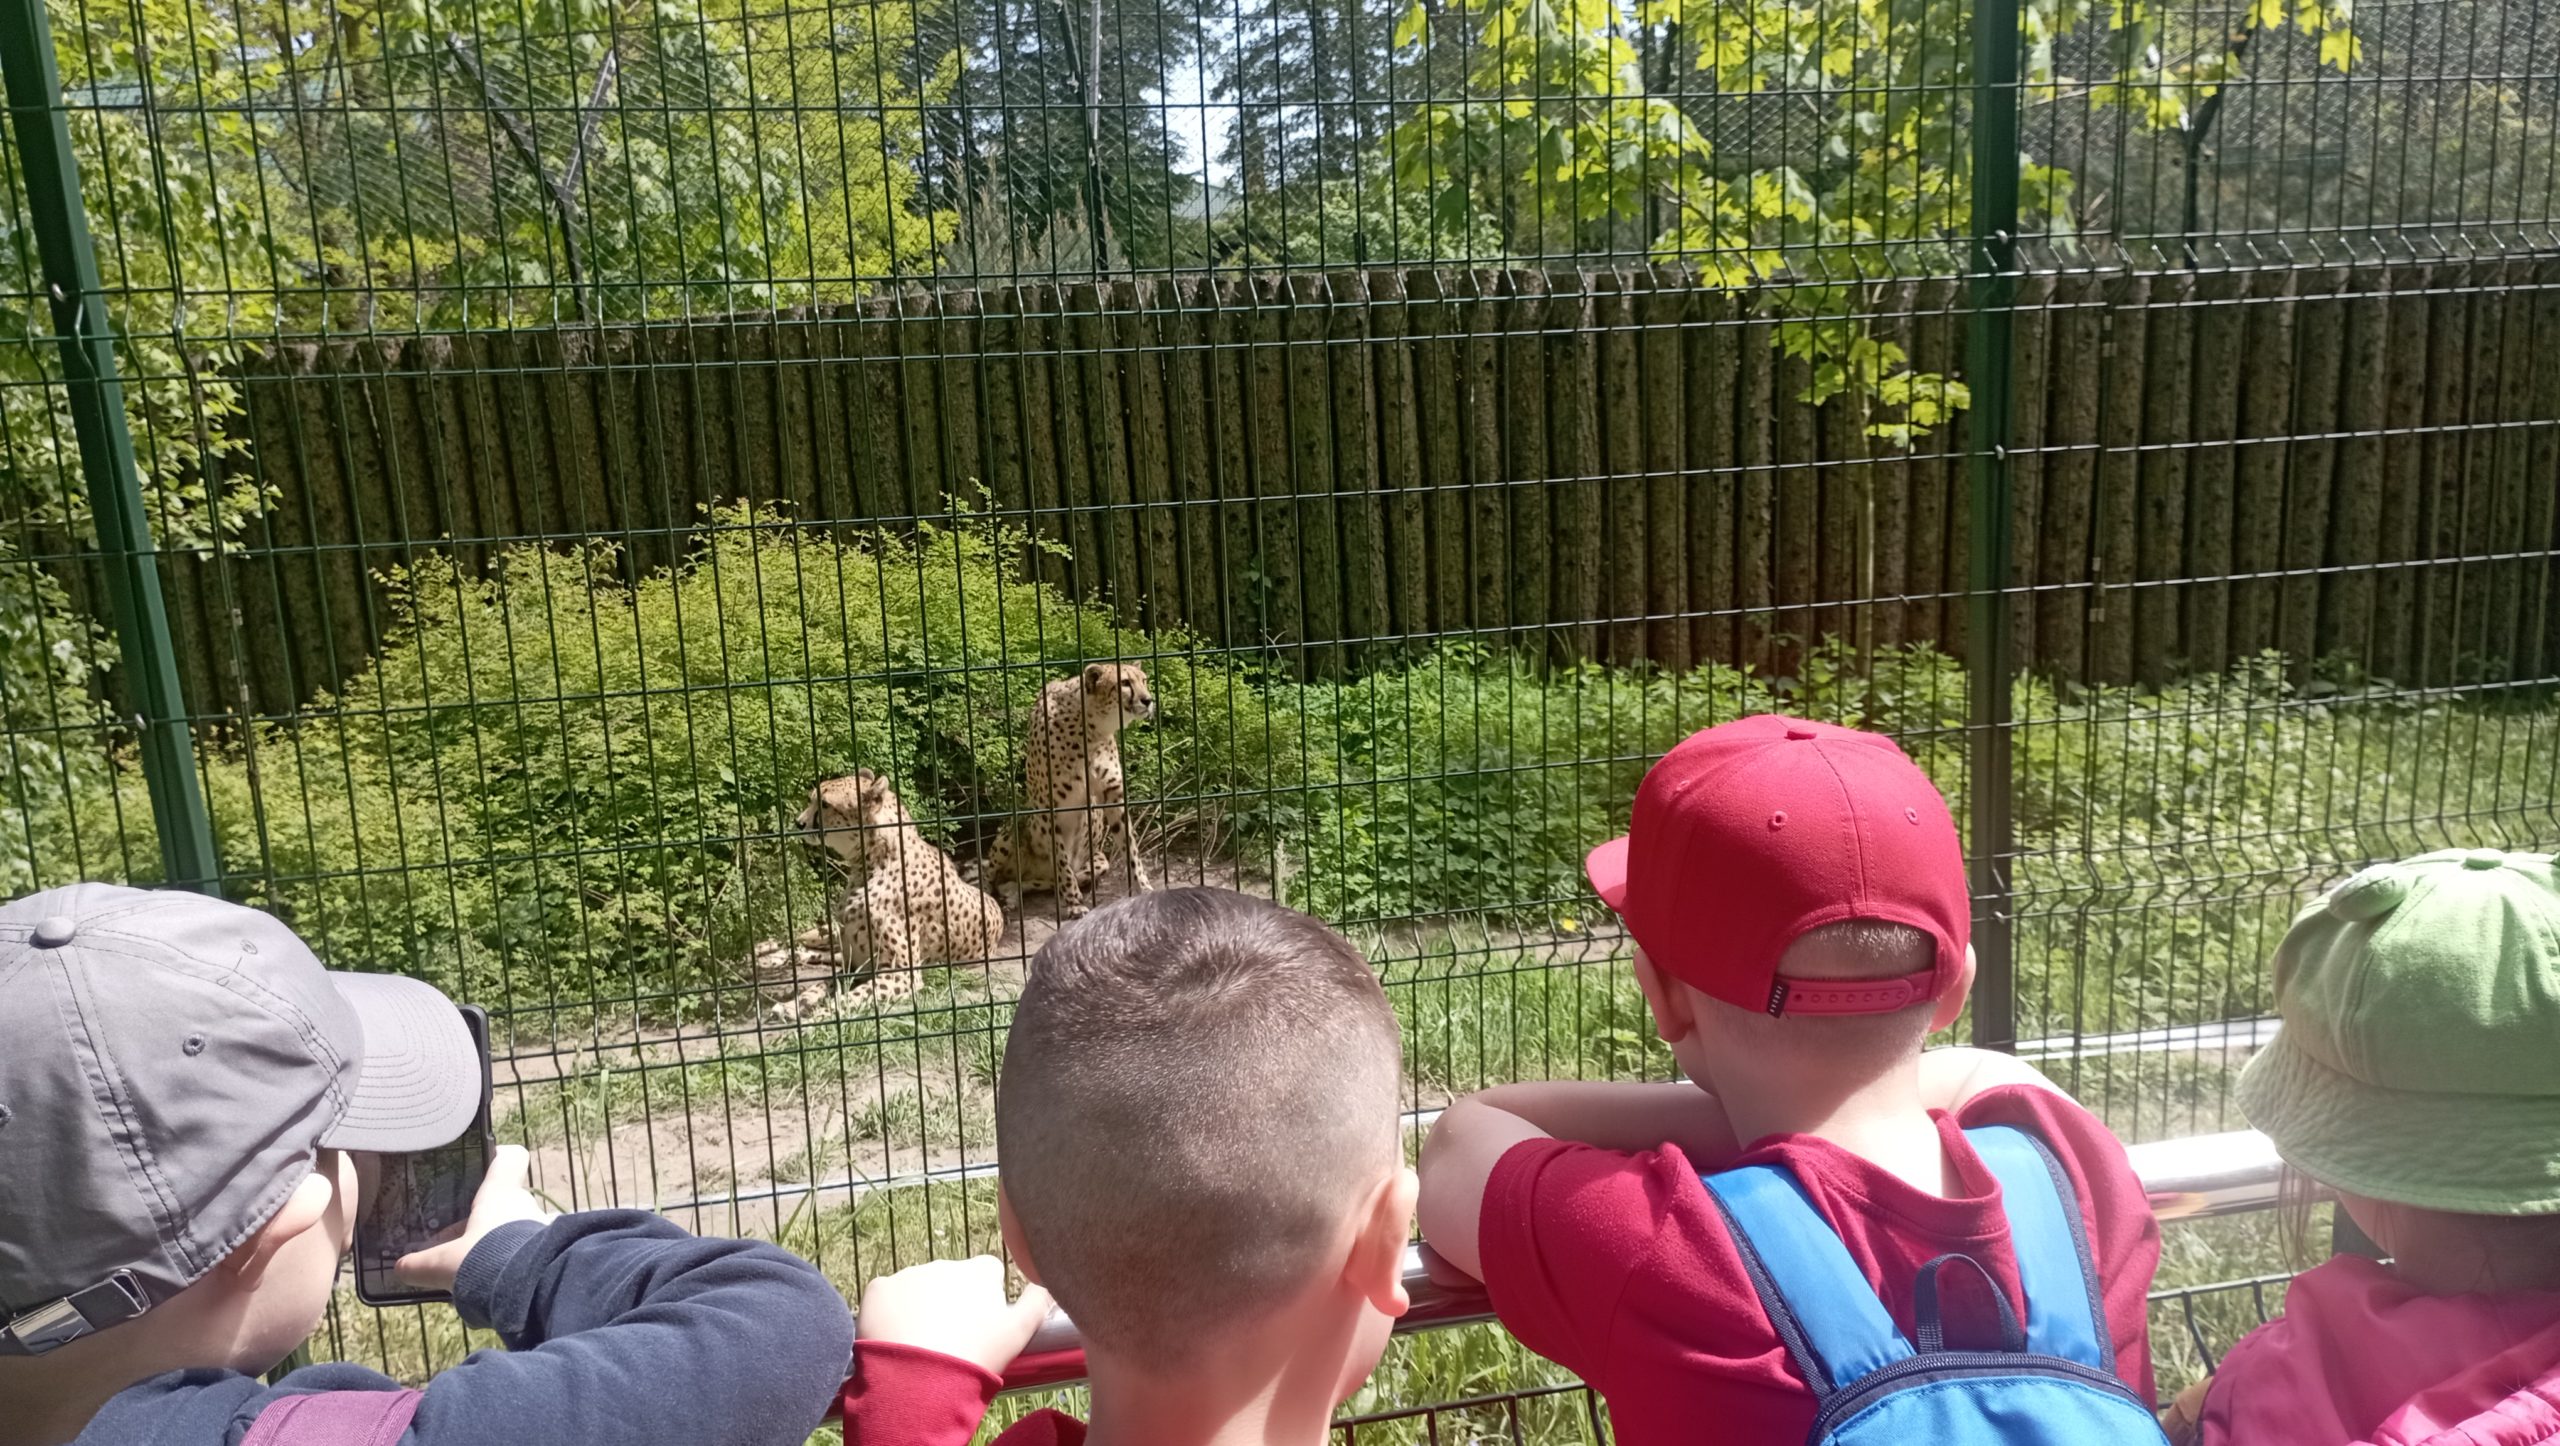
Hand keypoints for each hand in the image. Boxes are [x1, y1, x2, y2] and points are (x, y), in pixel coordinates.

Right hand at [393, 1144, 556, 1292]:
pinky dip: (514, 1261)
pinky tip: (496, 1281)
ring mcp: (542, 1227)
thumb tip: (400, 1268)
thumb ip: (420, 1265)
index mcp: (500, 1193)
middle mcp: (525, 1204)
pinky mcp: (551, 1251)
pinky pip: (529, 1250)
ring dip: (499, 1242)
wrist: (530, 1289)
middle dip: (485, 1219)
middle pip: (505, 1201)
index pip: (510, 1157)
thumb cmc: (484, 1260)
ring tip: (475, 1265)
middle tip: (460, 1240)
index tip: (485, 1167)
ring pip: (517, 1227)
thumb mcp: (443, 1264)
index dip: (499, 1158)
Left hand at [856, 1256, 1052, 1375]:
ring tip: (923, 1346)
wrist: (919, 1379)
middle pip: (950, 1281)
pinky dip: (889, 1313)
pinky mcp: (879, 1288)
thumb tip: (1050, 1281)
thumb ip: (1039, 1300)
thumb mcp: (1021, 1331)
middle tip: (952, 1340)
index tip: (982, 1325)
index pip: (987, 1274)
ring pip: (917, 1289)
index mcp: (980, 1270)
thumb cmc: (976, 1355)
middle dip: (951, 1303)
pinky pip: (886, 1296)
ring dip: (920, 1309)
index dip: (985, 1299)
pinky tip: (896, 1339)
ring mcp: (909, 1273)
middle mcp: (945, 1264)